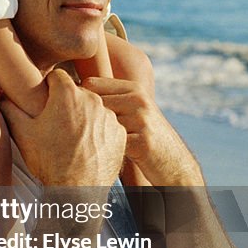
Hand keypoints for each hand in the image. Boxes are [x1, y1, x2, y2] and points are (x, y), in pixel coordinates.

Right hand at [0, 69, 124, 187]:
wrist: (77, 191)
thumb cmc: (49, 162)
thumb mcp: (22, 133)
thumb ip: (9, 107)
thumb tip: (0, 94)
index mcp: (68, 94)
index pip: (56, 77)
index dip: (47, 88)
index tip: (44, 102)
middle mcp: (93, 100)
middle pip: (76, 92)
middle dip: (66, 103)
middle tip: (55, 124)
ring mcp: (109, 117)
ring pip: (93, 108)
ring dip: (83, 117)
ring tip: (71, 138)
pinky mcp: (119, 133)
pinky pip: (106, 124)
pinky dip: (98, 131)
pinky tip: (86, 146)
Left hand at [81, 77, 203, 187]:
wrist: (175, 164)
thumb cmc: (147, 137)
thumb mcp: (135, 111)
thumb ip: (113, 99)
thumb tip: (75, 88)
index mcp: (133, 88)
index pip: (92, 84)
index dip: (78, 98)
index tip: (72, 112)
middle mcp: (138, 100)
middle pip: (91, 104)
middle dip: (83, 119)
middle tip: (80, 133)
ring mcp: (141, 120)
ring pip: (98, 123)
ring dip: (93, 136)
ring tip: (95, 145)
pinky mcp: (142, 142)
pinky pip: (110, 144)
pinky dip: (105, 152)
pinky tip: (108, 156)